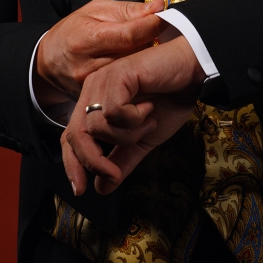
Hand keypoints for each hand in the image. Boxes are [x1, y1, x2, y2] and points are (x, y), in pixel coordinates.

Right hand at [34, 0, 165, 104]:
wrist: (47, 61)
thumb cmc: (71, 32)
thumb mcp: (96, 10)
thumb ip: (128, 10)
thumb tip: (157, 6)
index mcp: (87, 39)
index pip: (130, 35)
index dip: (152, 25)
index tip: (164, 18)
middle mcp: (88, 65)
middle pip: (134, 56)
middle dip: (149, 43)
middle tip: (153, 34)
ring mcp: (91, 85)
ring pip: (132, 73)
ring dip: (141, 61)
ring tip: (140, 50)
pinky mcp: (94, 97)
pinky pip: (124, 87)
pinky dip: (133, 76)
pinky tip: (132, 67)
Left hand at [62, 35, 205, 195]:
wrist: (192, 74)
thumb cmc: (169, 100)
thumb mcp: (142, 139)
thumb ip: (122, 159)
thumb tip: (102, 188)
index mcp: (94, 103)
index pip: (70, 137)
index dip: (72, 163)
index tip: (81, 189)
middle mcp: (92, 90)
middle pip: (76, 135)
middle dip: (93, 161)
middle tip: (115, 173)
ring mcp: (103, 81)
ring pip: (98, 126)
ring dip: (127, 135)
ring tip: (147, 122)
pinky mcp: (118, 74)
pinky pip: (114, 111)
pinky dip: (134, 118)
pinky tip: (149, 108)